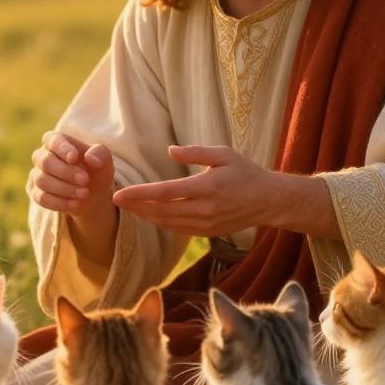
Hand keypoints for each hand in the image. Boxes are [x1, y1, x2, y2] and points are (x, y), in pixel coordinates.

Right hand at [26, 130, 115, 217]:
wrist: (93, 193)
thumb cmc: (96, 169)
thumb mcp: (104, 159)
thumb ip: (99, 154)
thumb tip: (90, 159)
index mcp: (56, 140)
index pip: (52, 140)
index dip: (62, 149)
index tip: (74, 157)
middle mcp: (41, 156)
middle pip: (46, 162)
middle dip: (66, 172)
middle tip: (85, 180)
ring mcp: (36, 175)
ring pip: (42, 181)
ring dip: (65, 188)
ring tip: (84, 193)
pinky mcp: (36, 193)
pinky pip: (41, 198)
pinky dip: (59, 202)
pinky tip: (76, 203)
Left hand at [111, 144, 283, 236]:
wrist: (268, 201)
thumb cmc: (245, 172)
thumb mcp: (223, 154)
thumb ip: (195, 152)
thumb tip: (170, 151)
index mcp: (207, 187)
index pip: (165, 192)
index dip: (140, 194)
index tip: (119, 193)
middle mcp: (205, 209)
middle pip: (161, 211)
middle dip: (136, 207)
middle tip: (117, 200)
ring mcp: (206, 224)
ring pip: (167, 223)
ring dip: (146, 216)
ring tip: (128, 208)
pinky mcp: (208, 233)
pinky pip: (178, 230)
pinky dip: (161, 223)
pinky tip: (150, 215)